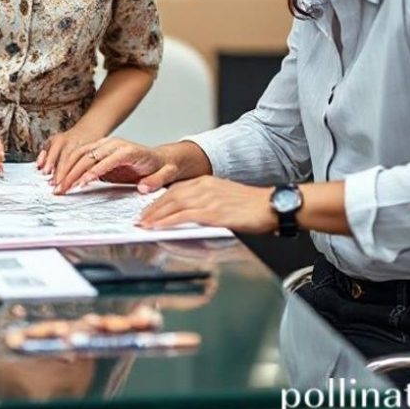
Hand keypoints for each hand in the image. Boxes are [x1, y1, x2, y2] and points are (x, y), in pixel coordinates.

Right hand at [39, 136, 179, 194]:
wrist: (159, 159)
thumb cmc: (160, 167)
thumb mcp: (165, 174)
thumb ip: (155, 181)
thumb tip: (143, 187)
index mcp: (128, 150)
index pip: (107, 160)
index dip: (93, 171)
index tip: (81, 184)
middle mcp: (114, 144)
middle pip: (89, 155)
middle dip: (73, 172)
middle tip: (62, 188)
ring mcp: (105, 145)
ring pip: (81, 154)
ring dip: (67, 169)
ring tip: (58, 186)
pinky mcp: (99, 151)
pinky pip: (80, 156)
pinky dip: (69, 166)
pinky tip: (62, 179)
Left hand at [137, 177, 277, 233]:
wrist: (271, 205)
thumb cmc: (251, 205)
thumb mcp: (224, 196)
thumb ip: (206, 201)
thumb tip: (189, 212)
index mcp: (206, 181)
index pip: (175, 189)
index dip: (158, 200)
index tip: (147, 209)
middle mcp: (204, 187)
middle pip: (170, 196)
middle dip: (152, 208)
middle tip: (139, 218)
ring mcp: (207, 199)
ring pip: (173, 204)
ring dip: (155, 215)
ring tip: (143, 224)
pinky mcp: (213, 212)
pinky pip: (184, 215)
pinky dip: (168, 221)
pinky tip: (158, 227)